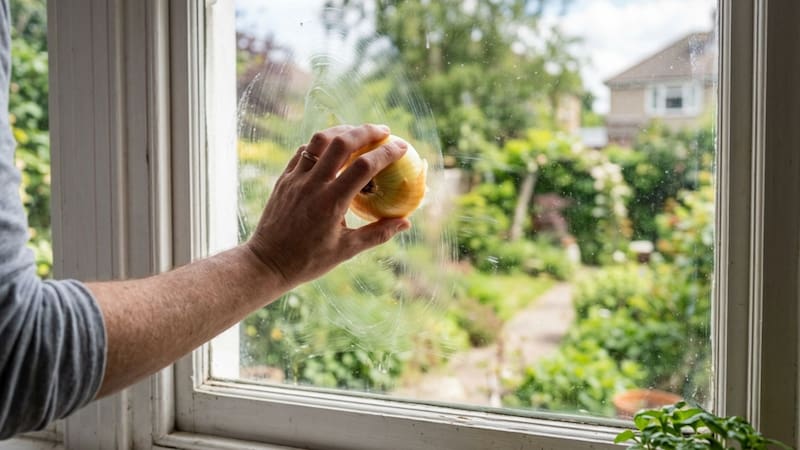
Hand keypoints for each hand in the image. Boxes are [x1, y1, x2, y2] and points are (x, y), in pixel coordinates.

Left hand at [246, 124, 410, 288]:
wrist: (266, 263)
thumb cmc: (309, 261)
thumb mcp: (346, 250)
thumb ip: (378, 233)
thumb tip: (406, 223)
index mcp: (331, 203)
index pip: (364, 167)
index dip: (386, 153)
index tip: (402, 147)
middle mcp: (312, 185)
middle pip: (341, 142)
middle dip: (366, 131)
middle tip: (384, 131)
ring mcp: (295, 179)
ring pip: (319, 140)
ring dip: (342, 131)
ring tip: (359, 133)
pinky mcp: (283, 179)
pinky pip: (303, 152)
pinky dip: (321, 144)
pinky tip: (332, 148)